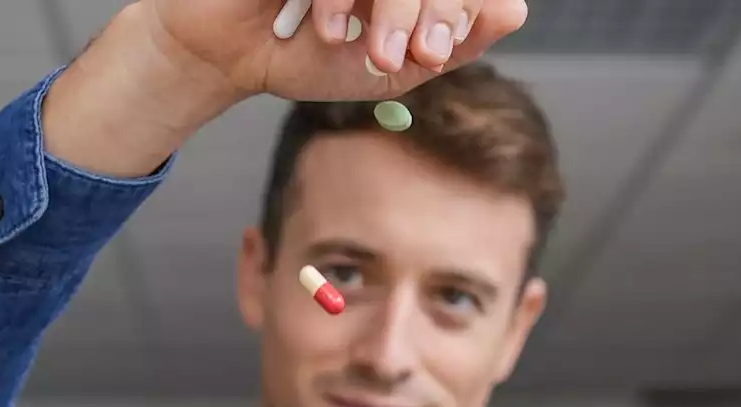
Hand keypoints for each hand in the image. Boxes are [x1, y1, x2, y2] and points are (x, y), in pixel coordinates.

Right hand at [139, 0, 528, 101]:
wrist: (227, 55)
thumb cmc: (303, 53)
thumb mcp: (386, 67)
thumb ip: (448, 44)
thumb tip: (513, 10)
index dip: (454, 9)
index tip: (434, 52)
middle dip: (429, 8)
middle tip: (407, 57)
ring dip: (393, 5)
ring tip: (369, 53)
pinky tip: (328, 26)